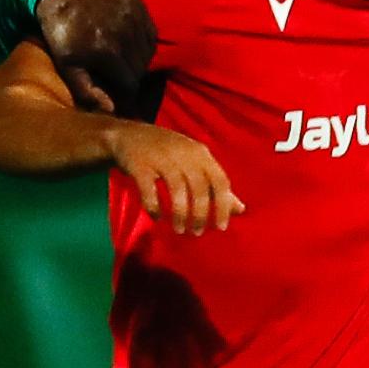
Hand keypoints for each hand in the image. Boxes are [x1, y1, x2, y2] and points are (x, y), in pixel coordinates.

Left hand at [36, 0, 155, 113]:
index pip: (131, 83)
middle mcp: (125, 33)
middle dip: (131, 76)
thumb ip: (87, 91)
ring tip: (123, 59)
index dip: (125, 92)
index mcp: (108, 51)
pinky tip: (129, 42)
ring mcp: (133, 15)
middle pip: (141, 68)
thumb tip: (111, 110)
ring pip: (148, 51)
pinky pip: (150, 31)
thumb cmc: (62, 34)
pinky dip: (143, 41)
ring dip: (139, 59)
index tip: (117, 92)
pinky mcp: (137, 3)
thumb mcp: (67, 66)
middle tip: (117, 75)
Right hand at [105, 122, 244, 233]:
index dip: (223, 206)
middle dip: (201, 215)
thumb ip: (216, 184)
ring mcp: (161, 158)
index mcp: (201, 154)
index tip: (221, 227)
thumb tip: (240, 209)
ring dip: (180, 214)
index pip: (220, 181)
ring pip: (177, 190)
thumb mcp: (195, 163)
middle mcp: (184, 154)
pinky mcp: (140, 165)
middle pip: (199, 188)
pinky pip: (149, 190)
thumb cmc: (168, 152)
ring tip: (180, 230)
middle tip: (197, 233)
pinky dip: (154, 206)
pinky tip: (157, 218)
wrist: (128, 135)